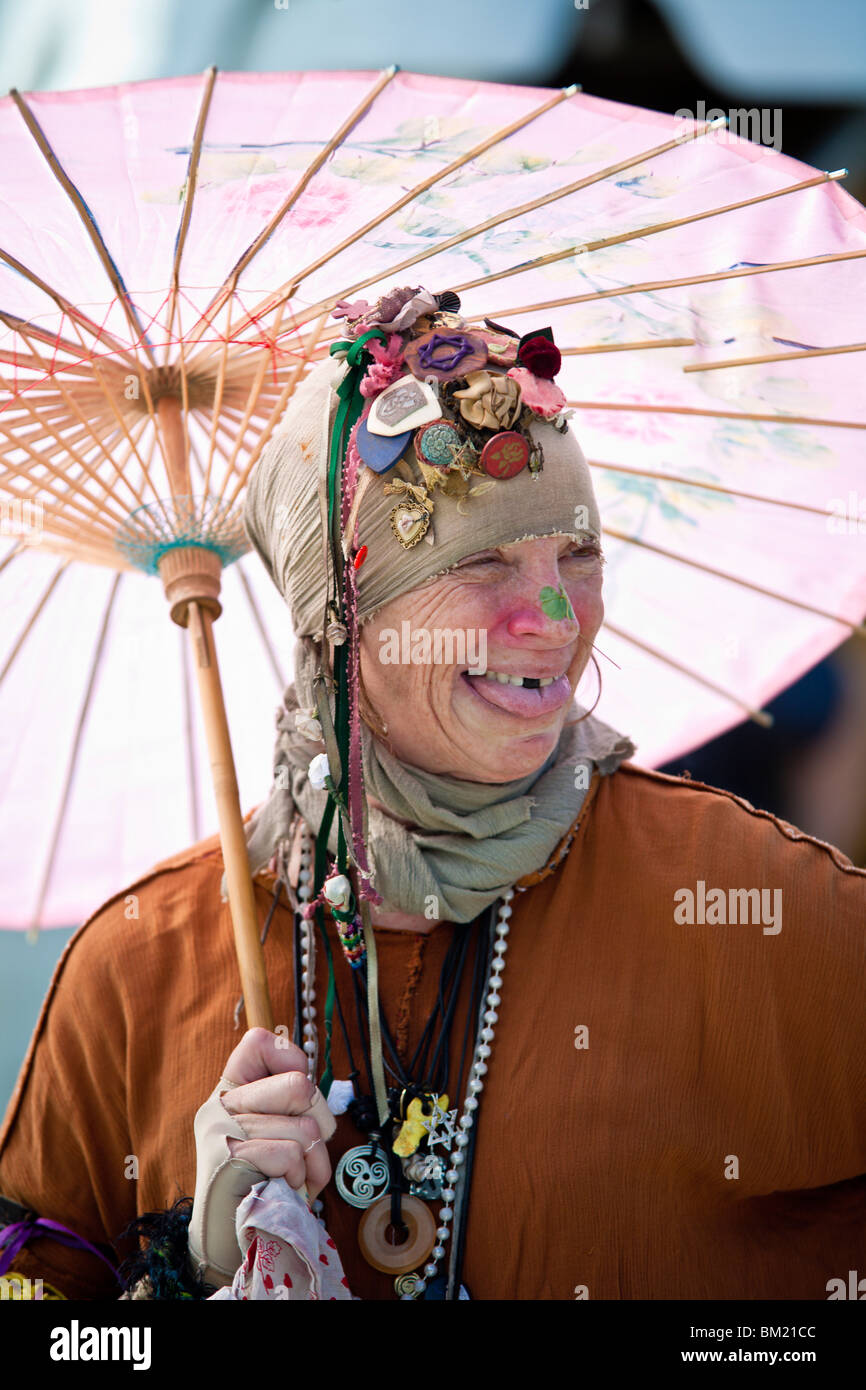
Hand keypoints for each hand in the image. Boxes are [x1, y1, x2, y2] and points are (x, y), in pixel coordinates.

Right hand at [188, 1028, 335, 1287]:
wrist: (228, 1241)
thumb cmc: (261, 1182)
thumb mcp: (271, 1131)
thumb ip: (286, 1102)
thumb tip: (310, 1083)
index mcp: (229, 1089)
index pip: (260, 1040)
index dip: (292, 1061)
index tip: (295, 1098)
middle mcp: (219, 1104)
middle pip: (298, 1085)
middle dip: (319, 1124)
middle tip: (306, 1153)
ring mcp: (221, 1131)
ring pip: (303, 1127)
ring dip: (312, 1163)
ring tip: (294, 1179)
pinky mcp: (229, 1161)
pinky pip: (290, 1155)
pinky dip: (298, 1179)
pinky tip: (282, 1190)